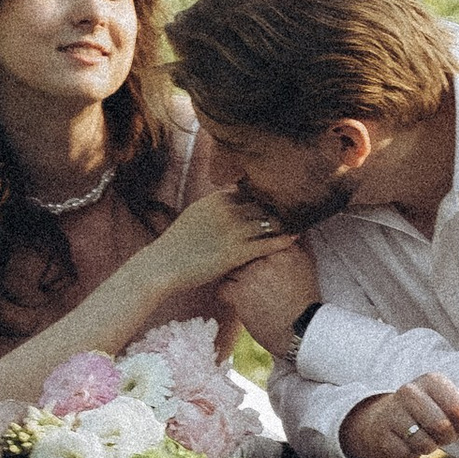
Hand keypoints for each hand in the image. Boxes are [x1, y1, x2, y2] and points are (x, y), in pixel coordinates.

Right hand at [155, 181, 290, 289]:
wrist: (162, 265)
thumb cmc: (177, 245)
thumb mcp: (195, 215)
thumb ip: (215, 208)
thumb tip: (229, 201)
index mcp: (216, 198)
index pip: (250, 192)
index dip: (264, 198)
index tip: (276, 202)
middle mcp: (226, 209)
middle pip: (262, 204)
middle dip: (277, 209)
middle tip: (293, 212)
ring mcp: (232, 230)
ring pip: (268, 221)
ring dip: (282, 223)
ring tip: (295, 225)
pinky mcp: (236, 251)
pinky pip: (267, 242)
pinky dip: (283, 240)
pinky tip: (293, 239)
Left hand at [220, 234, 318, 356]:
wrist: (301, 329)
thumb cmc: (304, 299)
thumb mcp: (307, 265)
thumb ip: (296, 245)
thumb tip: (291, 229)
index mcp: (285, 248)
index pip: (258, 235)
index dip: (250, 243)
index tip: (249, 252)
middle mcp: (268, 258)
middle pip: (241, 249)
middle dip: (239, 259)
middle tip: (240, 270)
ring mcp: (253, 274)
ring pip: (230, 266)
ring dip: (233, 276)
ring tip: (242, 286)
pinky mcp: (241, 293)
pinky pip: (223, 286)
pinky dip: (227, 294)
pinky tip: (236, 299)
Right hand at [339, 375, 458, 457]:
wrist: (388, 421)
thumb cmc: (433, 413)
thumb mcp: (458, 407)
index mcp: (432, 380)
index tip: (455, 419)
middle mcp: (409, 391)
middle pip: (442, 426)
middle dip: (447, 437)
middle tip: (439, 432)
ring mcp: (392, 412)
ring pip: (424, 444)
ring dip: (429, 447)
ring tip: (423, 437)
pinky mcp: (381, 434)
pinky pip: (407, 455)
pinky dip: (411, 456)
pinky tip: (405, 444)